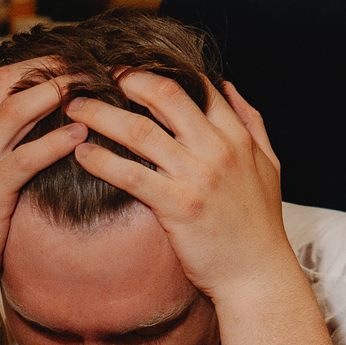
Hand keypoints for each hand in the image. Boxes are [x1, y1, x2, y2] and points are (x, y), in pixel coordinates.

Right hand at [0, 59, 87, 294]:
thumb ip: (1, 149)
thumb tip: (42, 128)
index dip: (35, 65)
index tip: (70, 61)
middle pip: (5, 84)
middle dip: (47, 68)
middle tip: (86, 63)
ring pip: (13, 111)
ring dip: (53, 94)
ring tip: (88, 88)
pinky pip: (24, 158)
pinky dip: (53, 143)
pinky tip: (79, 135)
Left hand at [67, 76, 291, 302]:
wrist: (258, 274)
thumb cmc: (261, 224)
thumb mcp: (269, 165)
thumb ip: (252, 123)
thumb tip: (228, 86)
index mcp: (237, 137)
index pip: (197, 86)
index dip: (160, 70)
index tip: (131, 69)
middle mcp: (218, 150)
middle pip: (164, 94)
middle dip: (125, 80)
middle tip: (94, 77)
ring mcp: (198, 177)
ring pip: (139, 130)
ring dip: (101, 114)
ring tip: (76, 108)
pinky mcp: (178, 206)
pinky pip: (131, 174)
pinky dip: (101, 160)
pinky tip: (82, 154)